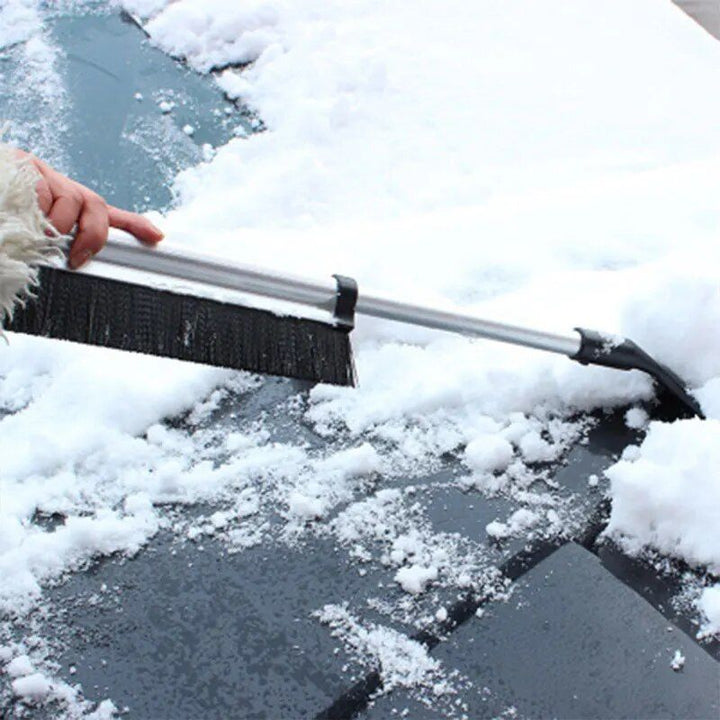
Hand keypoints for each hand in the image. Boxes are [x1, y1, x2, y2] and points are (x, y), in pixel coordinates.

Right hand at [16, 150, 163, 268]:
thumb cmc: (15, 205)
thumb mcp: (43, 224)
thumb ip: (64, 241)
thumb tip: (76, 262)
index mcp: (73, 203)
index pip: (111, 213)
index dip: (136, 224)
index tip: (157, 236)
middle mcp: (65, 187)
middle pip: (96, 207)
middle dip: (91, 236)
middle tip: (76, 259)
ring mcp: (47, 174)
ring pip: (70, 202)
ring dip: (57, 226)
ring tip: (39, 237)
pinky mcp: (28, 166)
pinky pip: (41, 192)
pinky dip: (35, 210)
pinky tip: (24, 216)